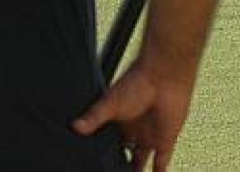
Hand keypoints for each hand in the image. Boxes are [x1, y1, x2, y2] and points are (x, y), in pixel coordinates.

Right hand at [72, 60, 193, 170]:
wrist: (163, 77)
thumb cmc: (138, 81)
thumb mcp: (110, 103)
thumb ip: (94, 117)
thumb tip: (74, 126)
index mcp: (119, 122)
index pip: (109, 146)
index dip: (103, 157)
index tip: (96, 166)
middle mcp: (134, 131)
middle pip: (124, 156)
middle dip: (119, 168)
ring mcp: (150, 136)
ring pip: (141, 162)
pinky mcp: (165, 140)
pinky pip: (161, 162)